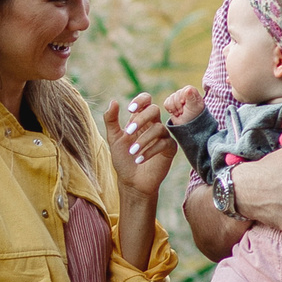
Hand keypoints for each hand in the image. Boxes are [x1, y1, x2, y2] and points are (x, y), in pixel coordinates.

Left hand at [105, 93, 176, 209]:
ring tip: (132, 152)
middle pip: (154, 110)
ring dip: (143, 140)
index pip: (146, 100)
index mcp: (140, 119)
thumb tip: (113, 101)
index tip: (130, 109)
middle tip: (128, 132)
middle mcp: (153, 125)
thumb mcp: (114, 138)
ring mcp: (163, 136)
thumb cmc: (123, 159)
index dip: (140, 100)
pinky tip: (139, 159)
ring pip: (159, 128)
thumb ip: (111, 120)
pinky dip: (150, 151)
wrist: (131, 182)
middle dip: (141, 119)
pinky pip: (164, 143)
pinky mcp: (169, 149)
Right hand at [159, 86, 204, 124]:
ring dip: (174, 108)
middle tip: (183, 111)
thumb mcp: (194, 107)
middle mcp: (185, 94)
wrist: (187, 127)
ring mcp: (178, 99)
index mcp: (193, 93)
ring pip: (170, 98)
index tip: (184, 104)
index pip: (185, 89)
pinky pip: (166, 102)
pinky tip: (175, 113)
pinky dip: (170, 109)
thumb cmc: (194, 117)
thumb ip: (191, 97)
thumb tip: (188, 89)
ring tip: (180, 113)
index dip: (182, 97)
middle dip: (178, 105)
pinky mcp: (171, 104)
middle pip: (176, 94)